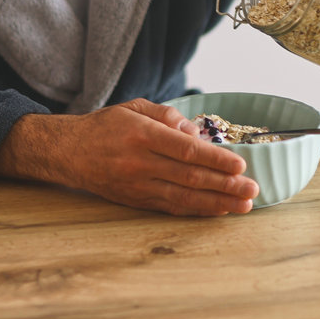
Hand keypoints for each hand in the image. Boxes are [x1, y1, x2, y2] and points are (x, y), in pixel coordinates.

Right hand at [0, 99, 257, 215]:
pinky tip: (217, 210)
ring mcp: (137, 185)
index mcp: (141, 134)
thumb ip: (167, 116)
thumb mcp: (134, 107)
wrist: (68, 152)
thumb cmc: (105, 126)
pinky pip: (171, 207)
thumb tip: (196, 134)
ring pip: (184, 197)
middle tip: (252, 190)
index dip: (215, 160)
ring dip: (217, 203)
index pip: (185, 150)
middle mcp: (139, 163)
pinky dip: (196, 210)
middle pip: (190, 177)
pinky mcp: (135, 201)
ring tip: (243, 206)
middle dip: (225, 186)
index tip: (240, 165)